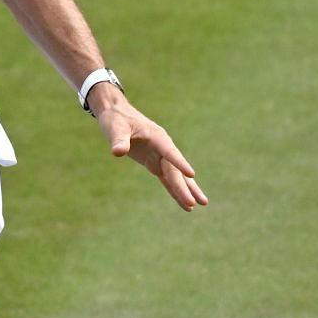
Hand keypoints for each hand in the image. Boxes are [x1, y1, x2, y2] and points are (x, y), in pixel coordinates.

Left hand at [90, 91, 208, 211]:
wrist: (116, 114)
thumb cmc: (117, 119)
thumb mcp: (115, 128)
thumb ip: (119, 140)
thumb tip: (118, 152)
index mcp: (157, 137)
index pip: (170, 153)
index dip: (180, 163)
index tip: (192, 174)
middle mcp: (163, 148)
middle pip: (175, 170)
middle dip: (185, 187)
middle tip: (196, 202)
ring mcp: (159, 156)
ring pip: (176, 176)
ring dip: (186, 190)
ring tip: (201, 204)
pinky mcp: (153, 163)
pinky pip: (166, 179)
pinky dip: (174, 190)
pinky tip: (184, 203)